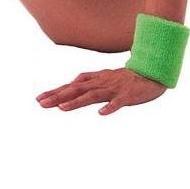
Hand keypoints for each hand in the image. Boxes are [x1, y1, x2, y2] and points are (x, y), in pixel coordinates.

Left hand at [36, 67, 166, 115]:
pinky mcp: (127, 95)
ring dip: (77, 102)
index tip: (39, 99)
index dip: (55, 92)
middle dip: (58, 96)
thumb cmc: (124, 78)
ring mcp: (113, 89)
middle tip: (41, 103)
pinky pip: (118, 102)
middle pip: (76, 89)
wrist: (150, 74)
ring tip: (62, 108)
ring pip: (93, 95)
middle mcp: (100, 83)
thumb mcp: (103, 77)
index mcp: (94, 80)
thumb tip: (71, 82)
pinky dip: (110, 107)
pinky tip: (102, 113)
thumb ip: (88, 79)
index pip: (70, 86)